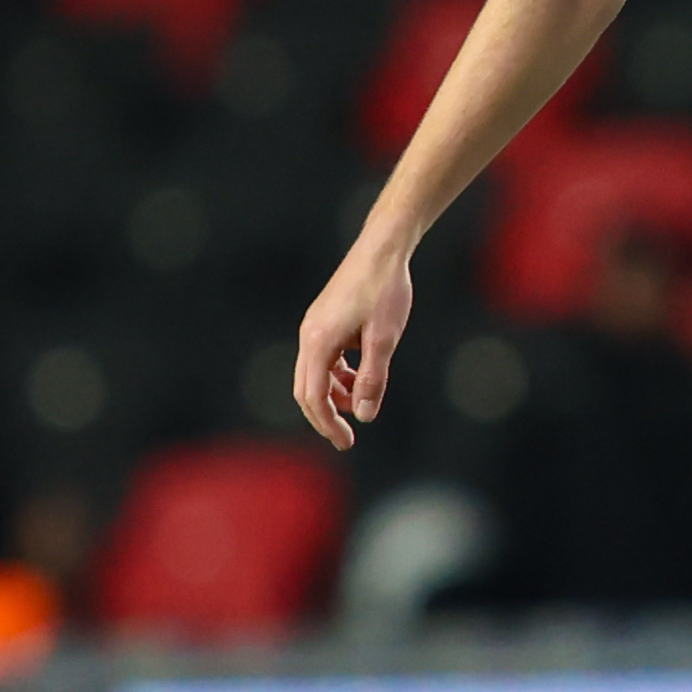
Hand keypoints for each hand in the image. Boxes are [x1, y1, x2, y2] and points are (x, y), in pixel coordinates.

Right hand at [293, 241, 413, 451]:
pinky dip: (339, 374)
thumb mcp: (384, 339)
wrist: (383, 249)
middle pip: (307, 389)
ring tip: (363, 403)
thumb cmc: (385, 290)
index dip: (328, 424)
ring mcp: (315, 327)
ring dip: (335, 394)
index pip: (314, 396)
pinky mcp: (325, 321)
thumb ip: (373, 378)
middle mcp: (309, 335)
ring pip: (316, 374)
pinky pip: (324, 358)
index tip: (346, 442)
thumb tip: (365, 414)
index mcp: (318, 342)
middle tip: (347, 438)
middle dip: (326, 416)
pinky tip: (361, 376)